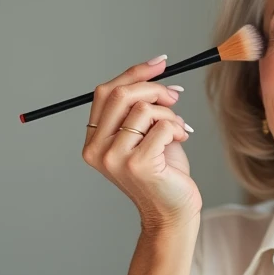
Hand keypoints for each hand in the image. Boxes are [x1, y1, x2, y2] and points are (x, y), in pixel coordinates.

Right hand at [82, 56, 201, 230]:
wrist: (173, 212)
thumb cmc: (162, 173)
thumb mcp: (146, 133)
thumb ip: (140, 106)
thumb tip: (154, 69)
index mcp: (93, 140)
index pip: (105, 92)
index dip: (134, 73)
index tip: (160, 63)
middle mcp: (97, 150)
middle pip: (120, 94)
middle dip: (154, 88)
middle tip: (174, 97)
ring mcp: (114, 158)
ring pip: (143, 109)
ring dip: (169, 114)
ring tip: (177, 129)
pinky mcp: (137, 164)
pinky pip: (161, 126)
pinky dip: (176, 127)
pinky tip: (180, 139)